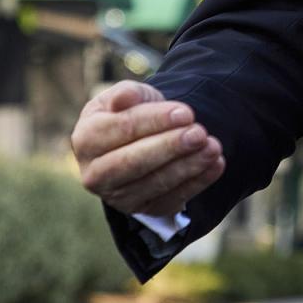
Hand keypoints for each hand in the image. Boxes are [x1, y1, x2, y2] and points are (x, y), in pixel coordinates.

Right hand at [71, 80, 224, 216]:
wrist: (142, 138)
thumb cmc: (133, 112)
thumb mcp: (130, 95)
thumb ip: (128, 93)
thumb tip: (123, 97)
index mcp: (86, 138)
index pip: (121, 129)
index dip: (154, 121)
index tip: (186, 112)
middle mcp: (95, 173)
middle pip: (132, 163)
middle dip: (169, 147)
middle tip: (199, 133)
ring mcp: (117, 196)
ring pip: (153, 184)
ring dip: (187, 166)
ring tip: (213, 147)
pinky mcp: (143, 209)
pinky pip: (171, 200)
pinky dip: (196, 183)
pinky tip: (215, 164)